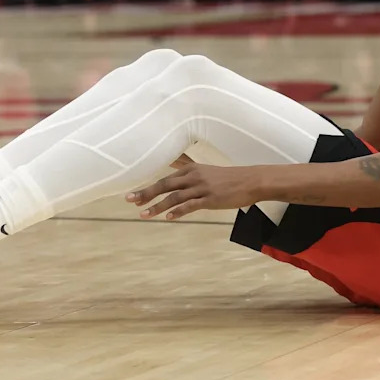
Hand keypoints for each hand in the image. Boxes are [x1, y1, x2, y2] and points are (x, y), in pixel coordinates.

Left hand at [126, 163, 261, 219]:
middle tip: (129, 201)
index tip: (133, 197)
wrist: (250, 181)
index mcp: (190, 170)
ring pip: (174, 197)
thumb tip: (173, 161)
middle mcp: (193, 177)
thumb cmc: (227, 177)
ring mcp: (202, 188)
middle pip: (164, 185)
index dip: (148, 188)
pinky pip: (191, 205)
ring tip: (144, 214)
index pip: (164, 179)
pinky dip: (179, 211)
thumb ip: (187, 165)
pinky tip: (169, 218)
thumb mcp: (205, 169)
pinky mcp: (210, 198)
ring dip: (157, 206)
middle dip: (145, 193)